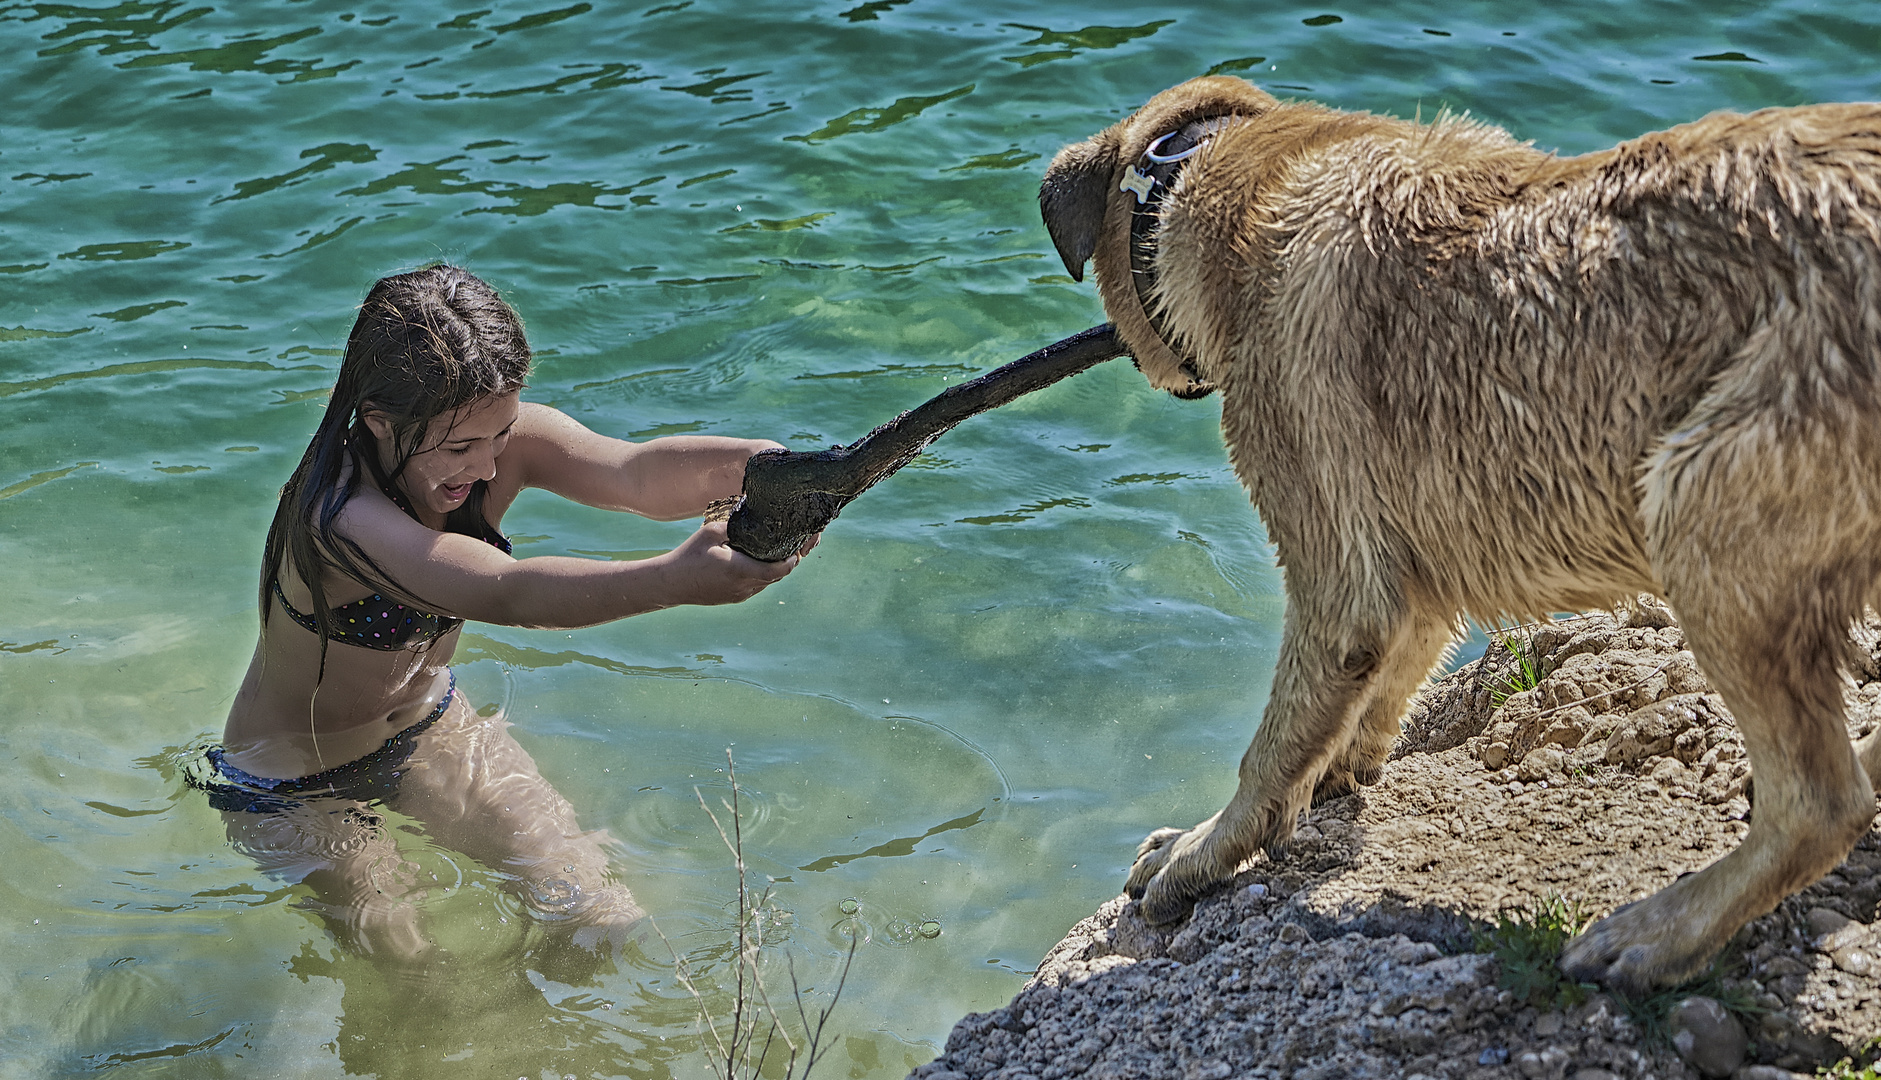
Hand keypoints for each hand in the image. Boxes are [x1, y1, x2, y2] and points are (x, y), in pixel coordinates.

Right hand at [662, 519, 799, 605]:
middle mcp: (744, 587)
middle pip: (778, 575)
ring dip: (777, 568)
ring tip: (784, 549)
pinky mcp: (734, 598)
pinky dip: (764, 574)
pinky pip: (757, 586)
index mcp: (741, 570)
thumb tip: (752, 512)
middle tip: (799, 543)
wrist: (671, 583)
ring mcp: (740, 595)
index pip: (780, 569)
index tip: (800, 544)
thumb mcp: (710, 532)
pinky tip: (763, 560)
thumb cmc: (689, 556)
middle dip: (790, 560)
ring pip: (768, 582)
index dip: (794, 558)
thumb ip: (734, 523)